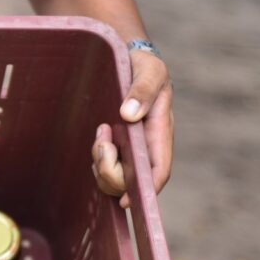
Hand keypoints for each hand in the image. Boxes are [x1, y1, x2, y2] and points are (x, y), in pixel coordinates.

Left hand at [92, 49, 173, 207]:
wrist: (129, 58)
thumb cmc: (143, 65)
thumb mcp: (149, 70)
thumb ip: (142, 90)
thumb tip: (129, 114)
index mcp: (161, 132)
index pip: (159, 170)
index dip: (145, 189)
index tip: (126, 201)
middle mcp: (148, 146)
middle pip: (131, 181)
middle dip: (110, 169)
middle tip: (102, 141)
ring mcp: (132, 149)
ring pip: (116, 178)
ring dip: (102, 163)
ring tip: (101, 134)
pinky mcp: (118, 146)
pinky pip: (106, 167)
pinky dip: (98, 160)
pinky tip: (99, 140)